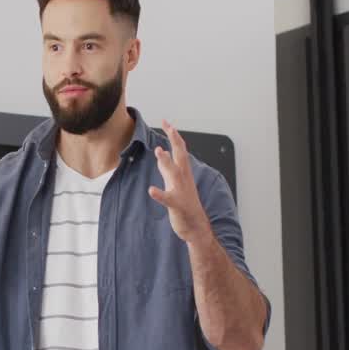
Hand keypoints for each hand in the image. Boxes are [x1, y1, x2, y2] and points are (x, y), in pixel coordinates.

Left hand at [148, 120, 210, 244]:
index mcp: (183, 173)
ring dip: (167, 163)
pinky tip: (151, 190)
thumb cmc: (185, 204)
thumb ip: (167, 167)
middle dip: (176, 141)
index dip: (173, 136)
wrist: (196, 227)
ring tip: (159, 152)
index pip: (179, 150)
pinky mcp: (177, 205)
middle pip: (180, 156)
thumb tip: (162, 151)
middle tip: (170, 127)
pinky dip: (160, 194)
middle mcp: (184, 179)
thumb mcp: (174, 181)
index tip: (167, 122)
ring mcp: (181, 191)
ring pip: (175, 174)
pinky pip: (168, 199)